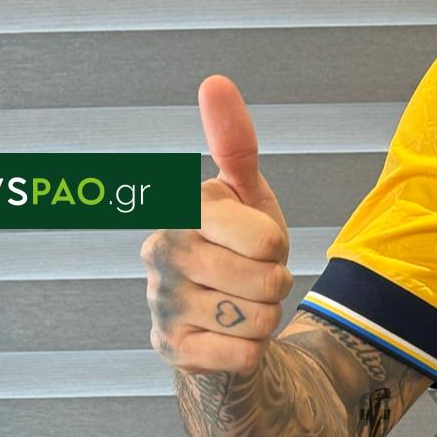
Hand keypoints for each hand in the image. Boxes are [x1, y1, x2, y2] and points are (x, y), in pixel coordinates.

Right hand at [141, 75, 294, 374]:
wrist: (222, 317)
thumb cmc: (239, 247)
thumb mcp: (247, 194)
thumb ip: (234, 141)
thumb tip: (214, 81)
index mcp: (183, 210)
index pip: (266, 239)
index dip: (276, 246)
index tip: (254, 241)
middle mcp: (161, 252)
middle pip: (268, 281)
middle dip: (275, 283)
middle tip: (251, 277)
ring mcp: (162, 303)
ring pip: (259, 320)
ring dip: (264, 318)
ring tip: (240, 304)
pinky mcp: (169, 349)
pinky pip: (244, 356)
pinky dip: (250, 352)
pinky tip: (226, 337)